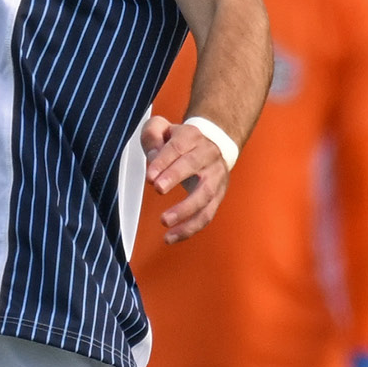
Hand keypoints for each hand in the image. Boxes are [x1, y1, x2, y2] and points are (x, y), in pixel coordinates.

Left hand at [141, 115, 231, 242]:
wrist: (213, 145)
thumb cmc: (180, 140)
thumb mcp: (163, 128)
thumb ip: (153, 135)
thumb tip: (154, 156)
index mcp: (192, 137)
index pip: (178, 147)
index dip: (163, 161)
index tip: (149, 175)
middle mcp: (208, 155)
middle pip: (193, 166)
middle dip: (175, 177)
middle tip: (157, 188)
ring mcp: (216, 177)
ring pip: (204, 195)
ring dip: (185, 210)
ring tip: (165, 221)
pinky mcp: (218, 197)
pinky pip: (206, 215)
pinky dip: (189, 229)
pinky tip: (171, 237)